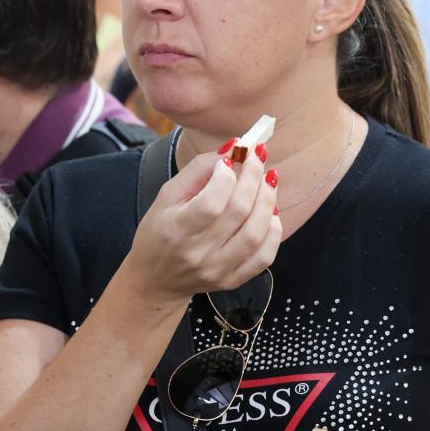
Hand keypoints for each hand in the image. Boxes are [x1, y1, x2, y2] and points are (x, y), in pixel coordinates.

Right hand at [124, 141, 279, 304]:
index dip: (226, 176)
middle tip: (257, 158)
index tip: (229, 159)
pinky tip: (269, 212)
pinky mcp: (232, 280)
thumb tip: (230, 150)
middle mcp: (198, 253)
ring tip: (268, 180)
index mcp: (177, 230)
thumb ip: (198, 170)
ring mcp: (218, 270)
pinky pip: (264, 256)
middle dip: (253, 178)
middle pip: (239, 212)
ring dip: (268, 200)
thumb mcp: (167, 196)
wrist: (156, 279)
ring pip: (256, 233)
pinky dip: (273, 230)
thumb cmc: (160, 231)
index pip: (211, 202)